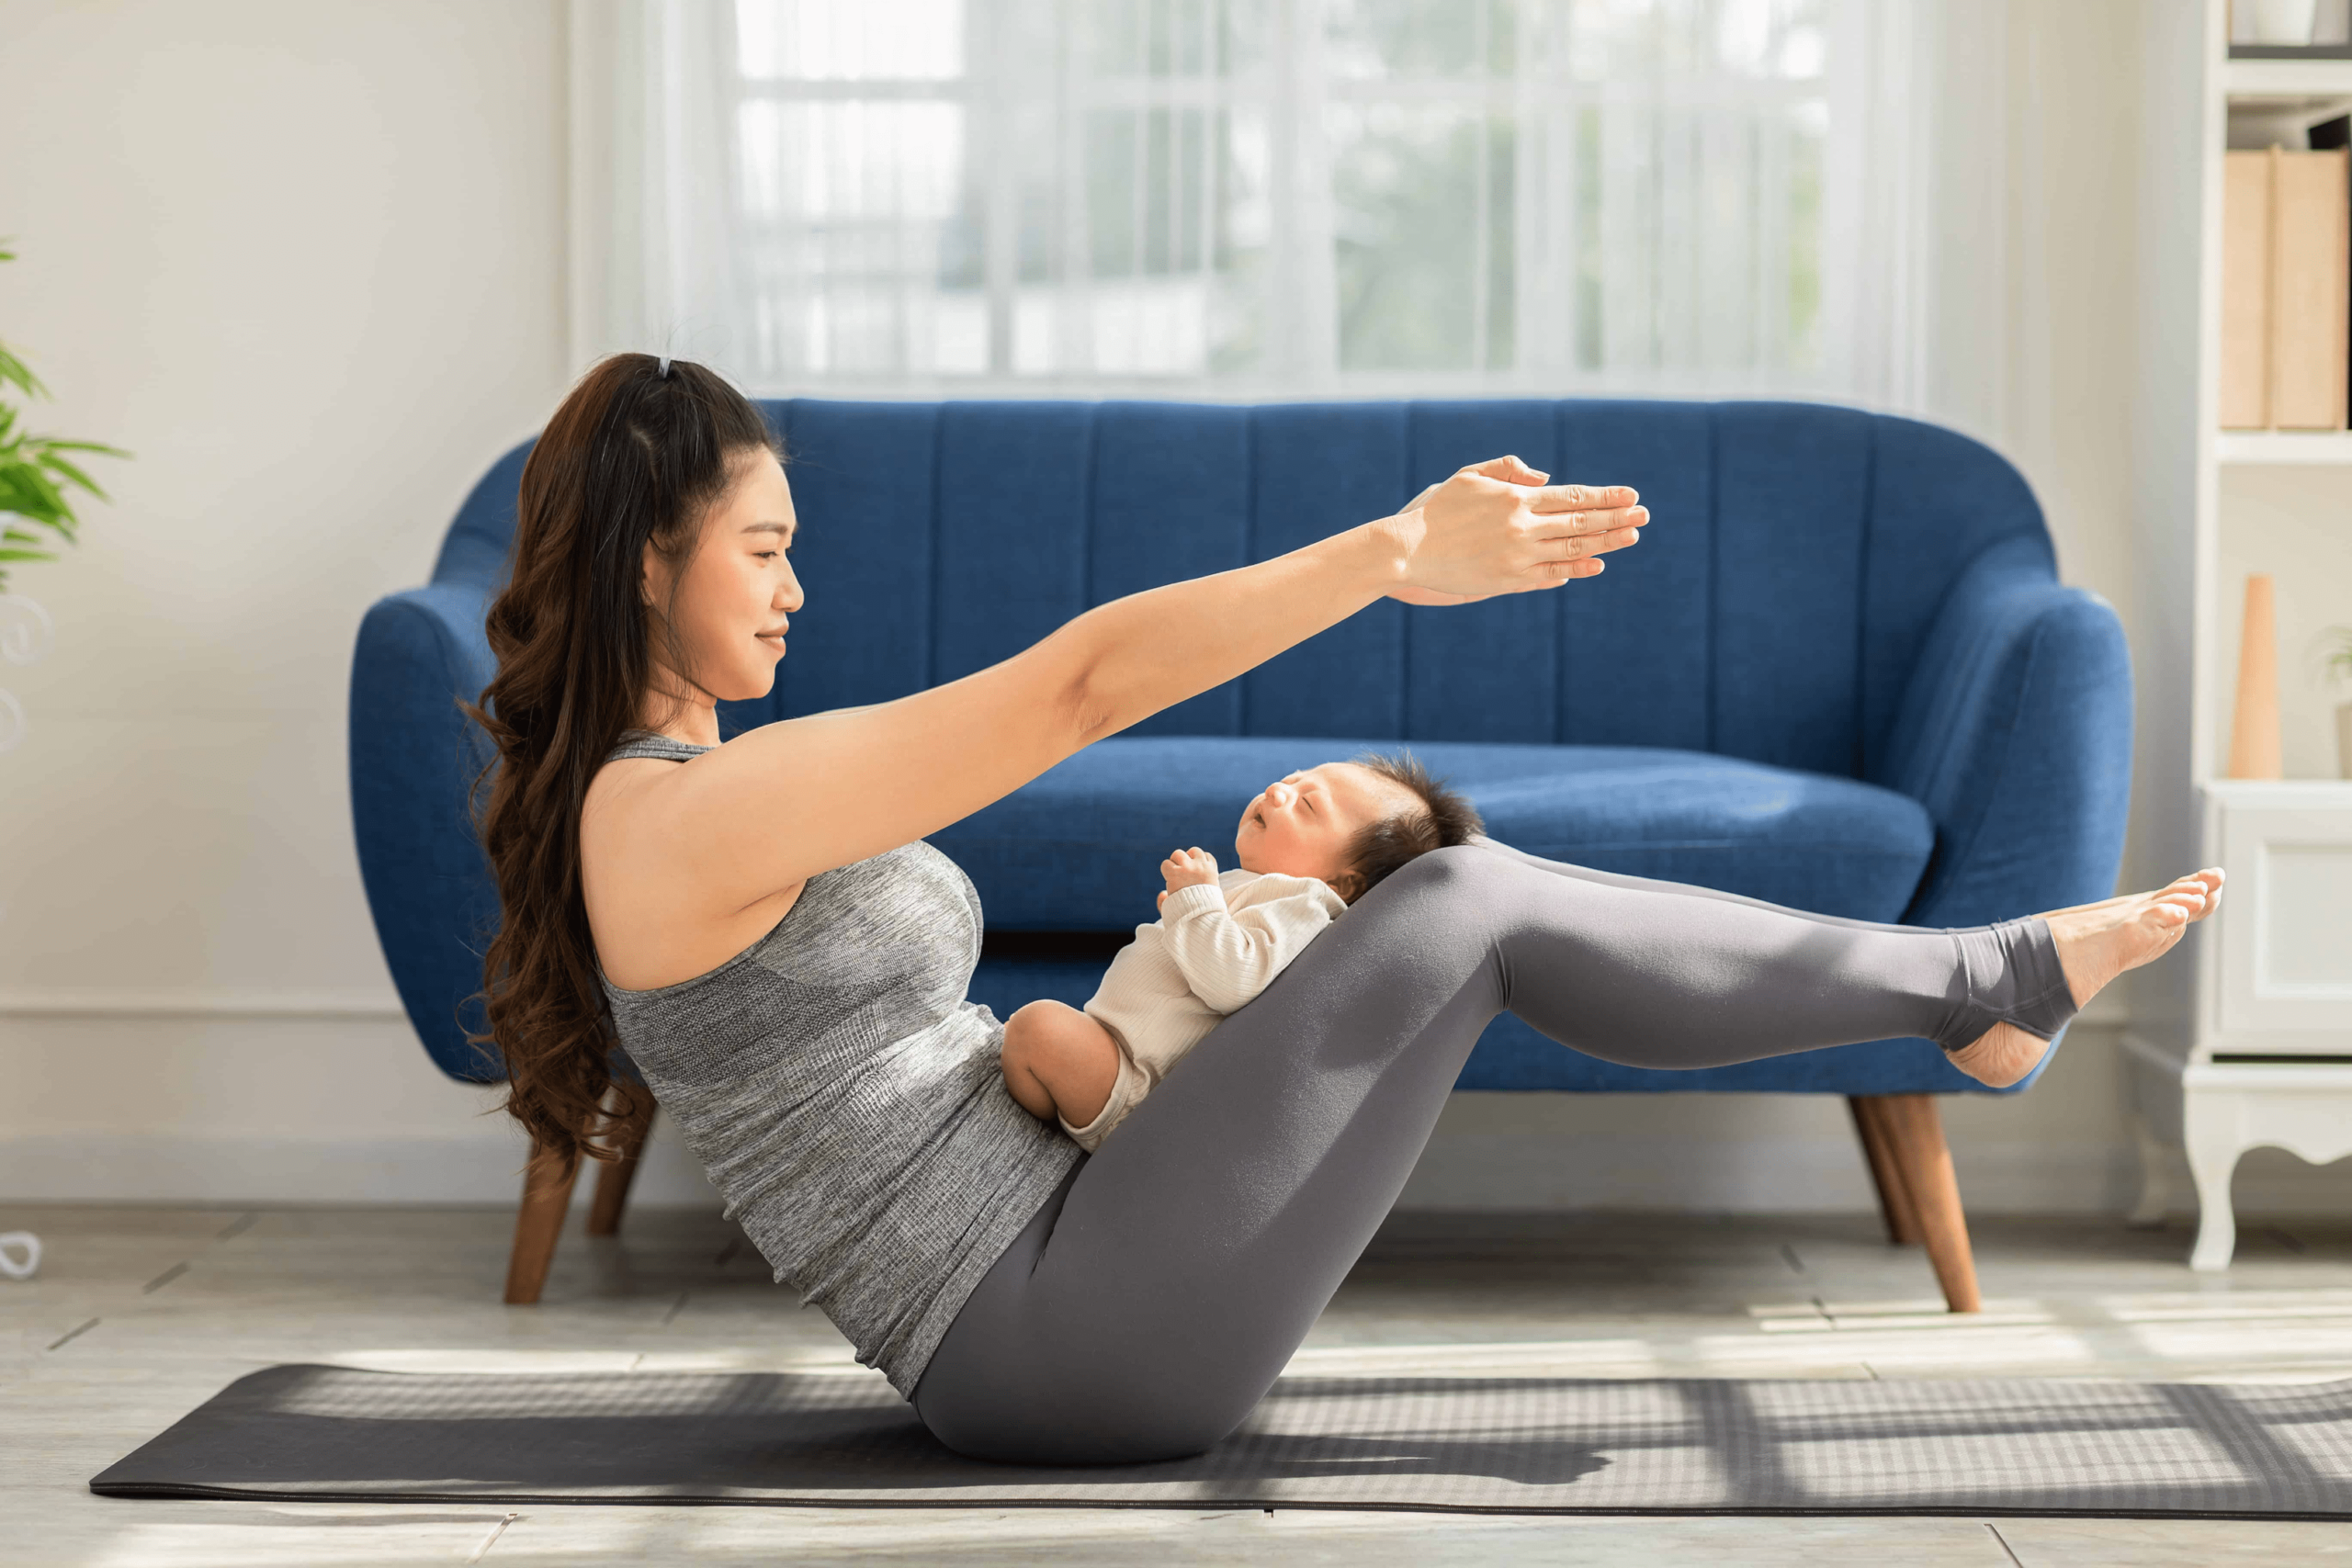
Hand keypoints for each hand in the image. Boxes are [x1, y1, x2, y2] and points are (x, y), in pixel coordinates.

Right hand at [1155, 846, 1218, 910]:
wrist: (1205, 917)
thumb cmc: (1184, 914)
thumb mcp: (1167, 909)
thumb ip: (1162, 901)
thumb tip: (1163, 893)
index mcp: (1175, 875)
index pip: (1166, 864)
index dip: (1167, 872)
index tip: (1171, 879)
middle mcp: (1189, 868)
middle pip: (1178, 853)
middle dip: (1178, 862)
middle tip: (1181, 872)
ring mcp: (1202, 867)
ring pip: (1194, 851)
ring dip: (1192, 858)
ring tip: (1192, 868)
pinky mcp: (1213, 869)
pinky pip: (1208, 856)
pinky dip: (1205, 860)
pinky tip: (1202, 869)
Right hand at [1378, 455, 1645, 602]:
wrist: (1408, 549)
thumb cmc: (1437, 510)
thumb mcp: (1469, 476)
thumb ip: (1508, 469)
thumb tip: (1545, 479)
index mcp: (1516, 499)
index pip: (1573, 496)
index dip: (1606, 496)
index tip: (1631, 496)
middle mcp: (1522, 527)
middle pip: (1581, 521)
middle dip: (1617, 518)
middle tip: (1645, 516)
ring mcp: (1517, 556)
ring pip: (1572, 548)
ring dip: (1605, 543)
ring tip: (1631, 538)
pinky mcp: (1507, 580)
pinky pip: (1549, 574)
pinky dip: (1575, 569)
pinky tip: (1595, 564)